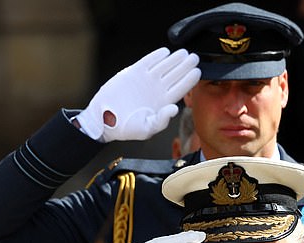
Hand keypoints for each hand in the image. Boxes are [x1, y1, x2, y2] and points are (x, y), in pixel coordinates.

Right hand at [75, 47, 200, 141]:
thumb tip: (174, 109)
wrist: (105, 119)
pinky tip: (165, 52)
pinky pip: (148, 62)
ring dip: (174, 59)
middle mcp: (157, 90)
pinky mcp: (133, 73)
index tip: (198, 71)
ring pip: (164, 66)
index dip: (190, 80)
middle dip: (186, 66)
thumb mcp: (146, 129)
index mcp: (163, 102)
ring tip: (183, 53)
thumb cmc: (126, 128)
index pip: (181, 88)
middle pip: (175, 75)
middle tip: (195, 58)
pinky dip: (156, 57)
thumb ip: (161, 121)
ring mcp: (146, 80)